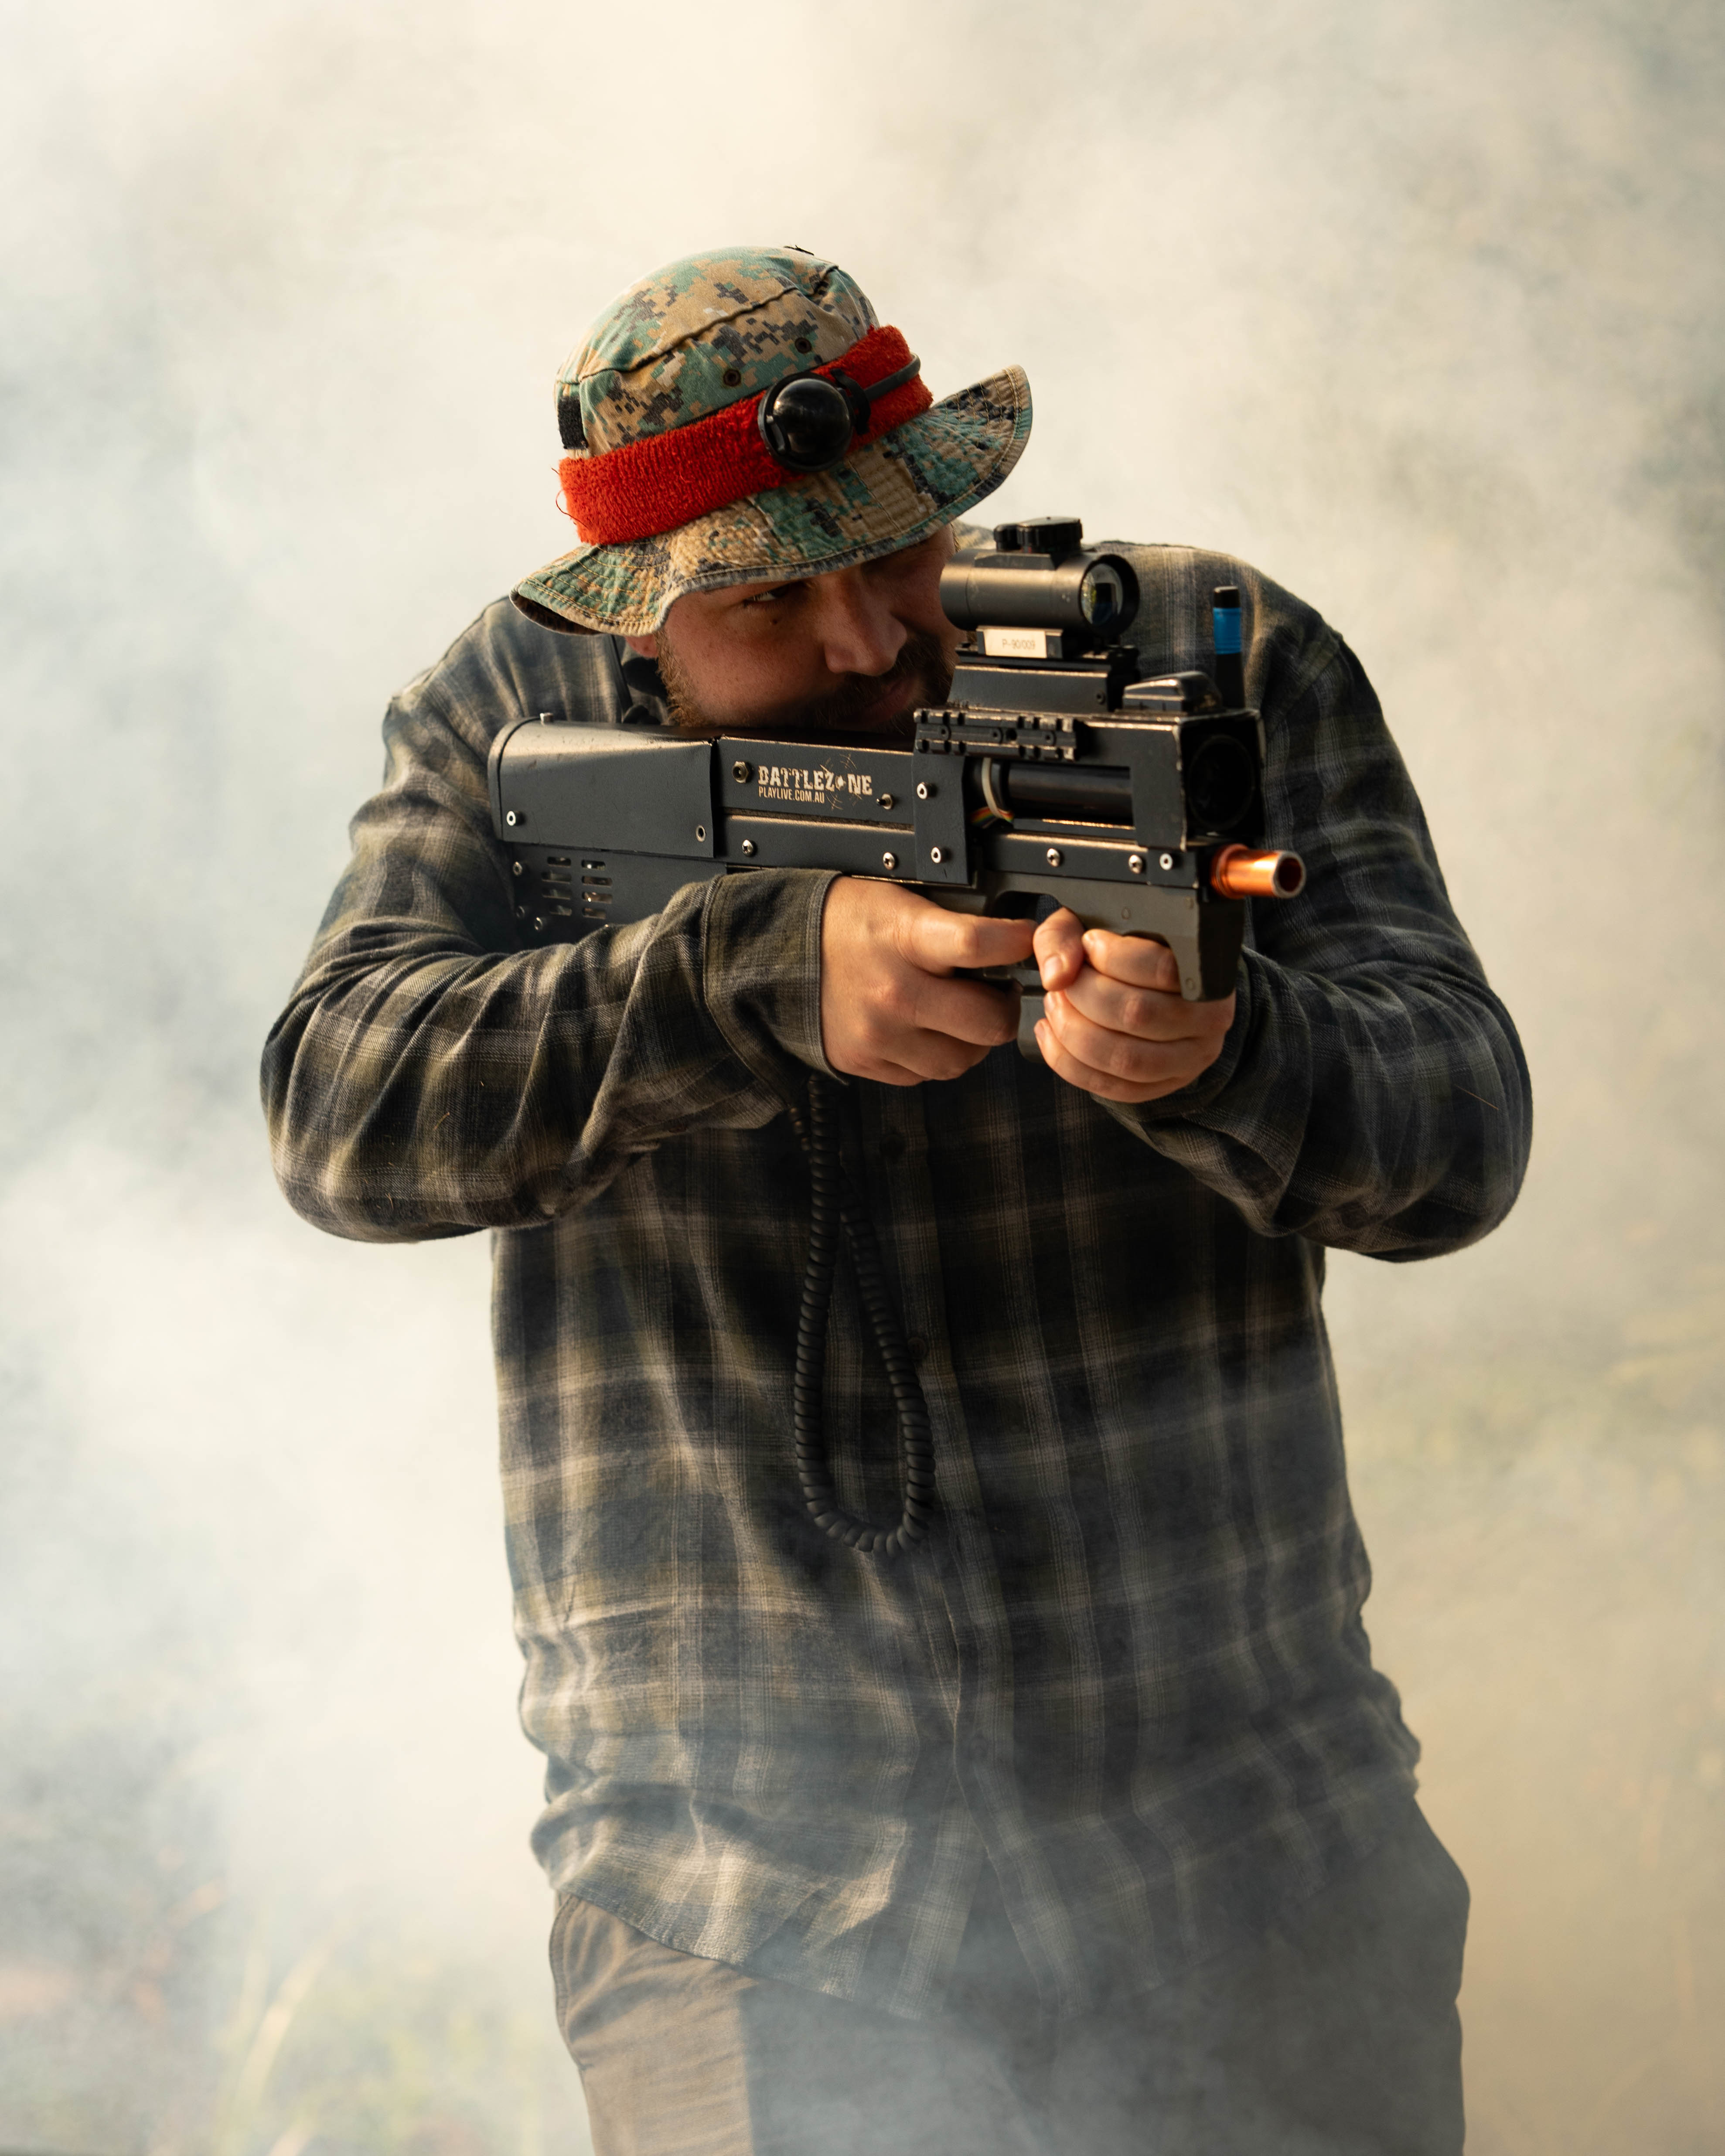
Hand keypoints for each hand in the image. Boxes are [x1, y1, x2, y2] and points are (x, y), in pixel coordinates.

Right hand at [821, 880, 1034, 1084]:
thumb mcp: (899, 902)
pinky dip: (935, 1055)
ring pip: (962, 1060)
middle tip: (1000, 992)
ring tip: (962, 1015)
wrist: (777, 954)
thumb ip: (953, 924)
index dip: (1019, 943)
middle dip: (1005, 1008)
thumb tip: (1011, 942)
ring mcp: (880, 1035)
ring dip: (973, 1041)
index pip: (980, 944)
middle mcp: (894, 992)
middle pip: (988, 1022)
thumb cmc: (846, 922)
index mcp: (904, 938)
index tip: (1030, 941)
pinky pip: (925, 1075)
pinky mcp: (866, 1062)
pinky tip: (925, 1029)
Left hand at [1032, 910, 1234, 1103]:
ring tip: (1056, 1006)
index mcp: (1206, 969)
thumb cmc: (1128, 952)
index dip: (1112, 957)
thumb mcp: (1097, 925)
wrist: (1157, 986)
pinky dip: (1070, 1063)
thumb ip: (1067, 936)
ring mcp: (1192, 1058)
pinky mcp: (1166, 1085)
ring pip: (1126, 1059)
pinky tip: (1051, 1035)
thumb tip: (1056, 974)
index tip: (1089, 943)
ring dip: (1074, 1032)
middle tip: (1064, 982)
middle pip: (1137, 1014)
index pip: (1162, 968)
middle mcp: (1209, 1018)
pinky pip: (1114, 1087)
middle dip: (1084, 996)